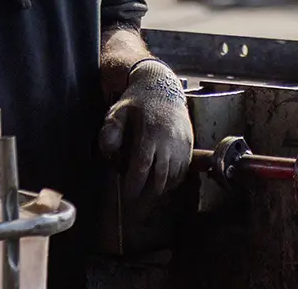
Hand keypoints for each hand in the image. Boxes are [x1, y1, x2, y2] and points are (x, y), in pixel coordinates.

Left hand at [98, 59, 192, 201]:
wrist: (163, 86)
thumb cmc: (137, 101)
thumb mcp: (119, 110)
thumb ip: (111, 130)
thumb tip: (109, 150)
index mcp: (150, 132)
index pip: (143, 166)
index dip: (135, 184)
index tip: (127, 196)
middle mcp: (169, 140)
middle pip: (160, 177)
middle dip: (148, 197)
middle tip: (137, 211)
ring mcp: (182, 143)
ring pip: (173, 177)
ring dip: (160, 191)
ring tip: (148, 201)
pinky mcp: (189, 144)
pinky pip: (183, 171)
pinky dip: (173, 183)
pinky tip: (162, 187)